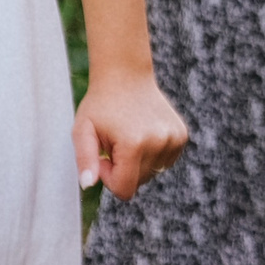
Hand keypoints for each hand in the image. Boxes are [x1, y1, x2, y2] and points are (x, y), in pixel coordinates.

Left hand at [75, 71, 188, 199]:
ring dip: (138, 163)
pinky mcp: (182, 135)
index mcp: (134, 144)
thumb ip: (85, 160)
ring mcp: (174, 138)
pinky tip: (143, 136)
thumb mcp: (82, 131)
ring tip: (129, 138)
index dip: (109, 178)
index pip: (125, 189)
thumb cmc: (100, 105)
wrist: (126, 76)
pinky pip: (165, 162)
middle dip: (123, 170)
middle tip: (114, 145)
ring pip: (153, 173)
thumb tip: (88, 185)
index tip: (103, 156)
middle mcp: (159, 142)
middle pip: (139, 182)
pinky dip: (153, 156)